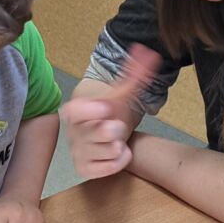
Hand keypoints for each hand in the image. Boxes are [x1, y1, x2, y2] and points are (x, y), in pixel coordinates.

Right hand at [60, 44, 160, 179]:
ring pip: (106, 152)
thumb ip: (135, 73)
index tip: (107, 107)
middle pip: (97, 133)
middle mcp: (73, 132)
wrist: (100, 131)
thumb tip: (150, 53)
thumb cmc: (109, 112)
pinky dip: (118, 162)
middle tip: (117, 127)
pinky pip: (107, 169)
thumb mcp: (121, 93)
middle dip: (114, 130)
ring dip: (118, 146)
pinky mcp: (84, 169)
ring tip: (116, 140)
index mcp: (76, 111)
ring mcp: (77, 152)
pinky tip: (117, 154)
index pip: (75, 110)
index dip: (90, 109)